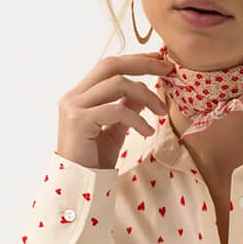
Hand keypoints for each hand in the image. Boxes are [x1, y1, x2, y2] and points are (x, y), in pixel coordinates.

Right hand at [56, 51, 175, 169]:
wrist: (79, 183)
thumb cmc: (94, 159)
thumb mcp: (116, 130)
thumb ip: (126, 108)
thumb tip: (143, 92)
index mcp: (80, 95)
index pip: (109, 67)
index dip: (135, 60)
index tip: (159, 61)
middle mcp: (74, 96)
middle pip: (110, 65)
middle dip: (142, 64)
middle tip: (168, 69)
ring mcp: (74, 107)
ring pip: (116, 84)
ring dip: (145, 95)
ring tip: (161, 111)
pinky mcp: (79, 121)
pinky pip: (116, 110)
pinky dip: (137, 119)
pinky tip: (148, 131)